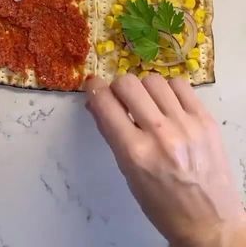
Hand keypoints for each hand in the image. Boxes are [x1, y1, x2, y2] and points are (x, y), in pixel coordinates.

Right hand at [86, 74, 245, 246]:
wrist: (209, 221)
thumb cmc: (162, 204)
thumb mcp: (129, 174)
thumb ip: (112, 134)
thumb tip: (96, 101)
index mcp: (135, 154)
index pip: (105, 104)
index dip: (94, 89)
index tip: (93, 86)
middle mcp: (160, 135)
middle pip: (128, 84)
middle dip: (118, 88)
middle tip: (122, 99)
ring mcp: (186, 124)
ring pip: (153, 80)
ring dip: (144, 89)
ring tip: (148, 104)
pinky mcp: (206, 119)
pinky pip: (180, 85)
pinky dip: (168, 90)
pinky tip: (168, 104)